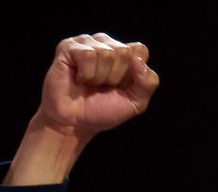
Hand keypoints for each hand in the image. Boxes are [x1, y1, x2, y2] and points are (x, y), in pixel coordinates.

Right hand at [35, 33, 159, 136]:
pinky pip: (87, 55)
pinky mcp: (69, 46)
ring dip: (98, 77)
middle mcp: (106, 43)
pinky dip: (85, 74)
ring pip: (106, 53)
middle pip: (124, 52)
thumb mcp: (136, 103)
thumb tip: (138, 61)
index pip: (140, 50)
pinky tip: (78, 79)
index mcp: (125, 53)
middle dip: (115, 77)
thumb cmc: (102, 111)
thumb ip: (148, 83)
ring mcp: (87, 42)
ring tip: (89, 84)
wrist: (74, 124)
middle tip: (101, 87)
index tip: (120, 87)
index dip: (133, 74)